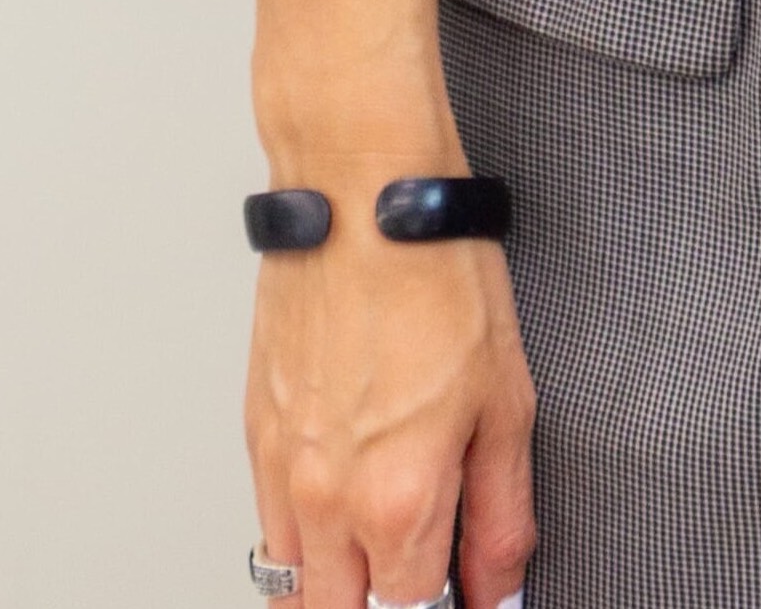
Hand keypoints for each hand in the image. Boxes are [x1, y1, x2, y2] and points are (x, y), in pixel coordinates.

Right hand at [246, 159, 535, 608]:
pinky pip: (268, 525)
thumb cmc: (437, 273)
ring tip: (382, 548)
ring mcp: (280, 469)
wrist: (362, 193)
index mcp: (397, 502)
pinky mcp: (254, 432)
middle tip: (422, 569)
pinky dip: (302, 537)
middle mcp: (326, 500)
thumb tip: (498, 586)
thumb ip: (500, 514)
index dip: (444, 607)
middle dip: (383, 604)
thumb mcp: (506, 400)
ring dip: (336, 583)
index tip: (462, 590)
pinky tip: (344, 502)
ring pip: (292, 584)